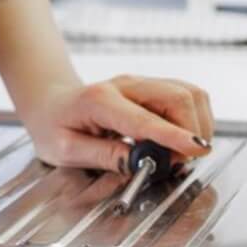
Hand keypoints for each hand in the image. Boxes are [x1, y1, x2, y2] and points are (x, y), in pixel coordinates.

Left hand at [17, 74, 215, 173]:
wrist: (50, 104)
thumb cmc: (53, 127)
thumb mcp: (65, 150)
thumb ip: (103, 156)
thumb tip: (138, 163)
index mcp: (100, 101)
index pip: (145, 119)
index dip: (173, 135)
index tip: (196, 150)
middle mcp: (125, 85)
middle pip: (178, 97)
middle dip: (191, 131)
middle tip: (177, 162)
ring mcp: (141, 83)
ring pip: (189, 93)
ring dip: (197, 124)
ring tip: (178, 152)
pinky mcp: (151, 87)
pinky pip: (187, 95)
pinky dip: (194, 118)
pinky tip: (180, 138)